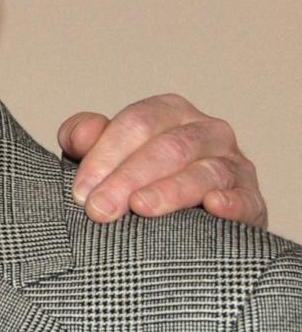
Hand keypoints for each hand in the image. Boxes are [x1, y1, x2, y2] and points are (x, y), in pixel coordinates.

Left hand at [57, 94, 264, 227]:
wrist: (182, 220)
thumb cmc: (134, 180)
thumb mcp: (103, 156)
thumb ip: (83, 139)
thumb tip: (80, 135)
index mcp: (169, 111)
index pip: (136, 123)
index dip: (105, 156)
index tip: (81, 191)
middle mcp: (206, 130)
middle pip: (168, 147)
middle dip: (129, 178)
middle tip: (100, 209)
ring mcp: (233, 163)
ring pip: (203, 171)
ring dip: (170, 191)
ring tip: (141, 208)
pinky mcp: (251, 200)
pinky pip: (245, 198)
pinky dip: (231, 202)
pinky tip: (213, 207)